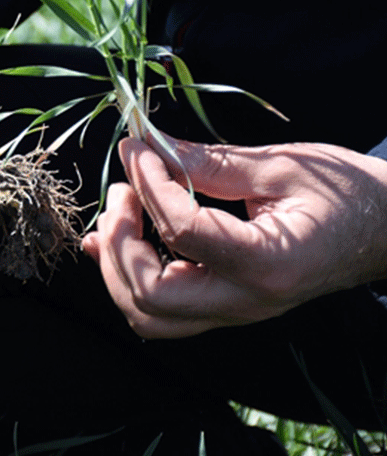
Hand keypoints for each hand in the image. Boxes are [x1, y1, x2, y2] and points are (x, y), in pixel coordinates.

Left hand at [82, 136, 386, 338]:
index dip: (149, 185)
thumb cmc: (349, 194)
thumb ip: (210, 162)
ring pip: (148, 315)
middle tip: (122, 191)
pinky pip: (162, 307)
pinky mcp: (225, 305)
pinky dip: (126, 274)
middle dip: (120, 242)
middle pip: (151, 295)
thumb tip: (147, 147)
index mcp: (267, 264)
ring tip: (119, 212)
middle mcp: (247, 301)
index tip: (136, 149)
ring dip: (117, 265)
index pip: (182, 231)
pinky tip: (114, 237)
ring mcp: (234, 310)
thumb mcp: (282, 167)